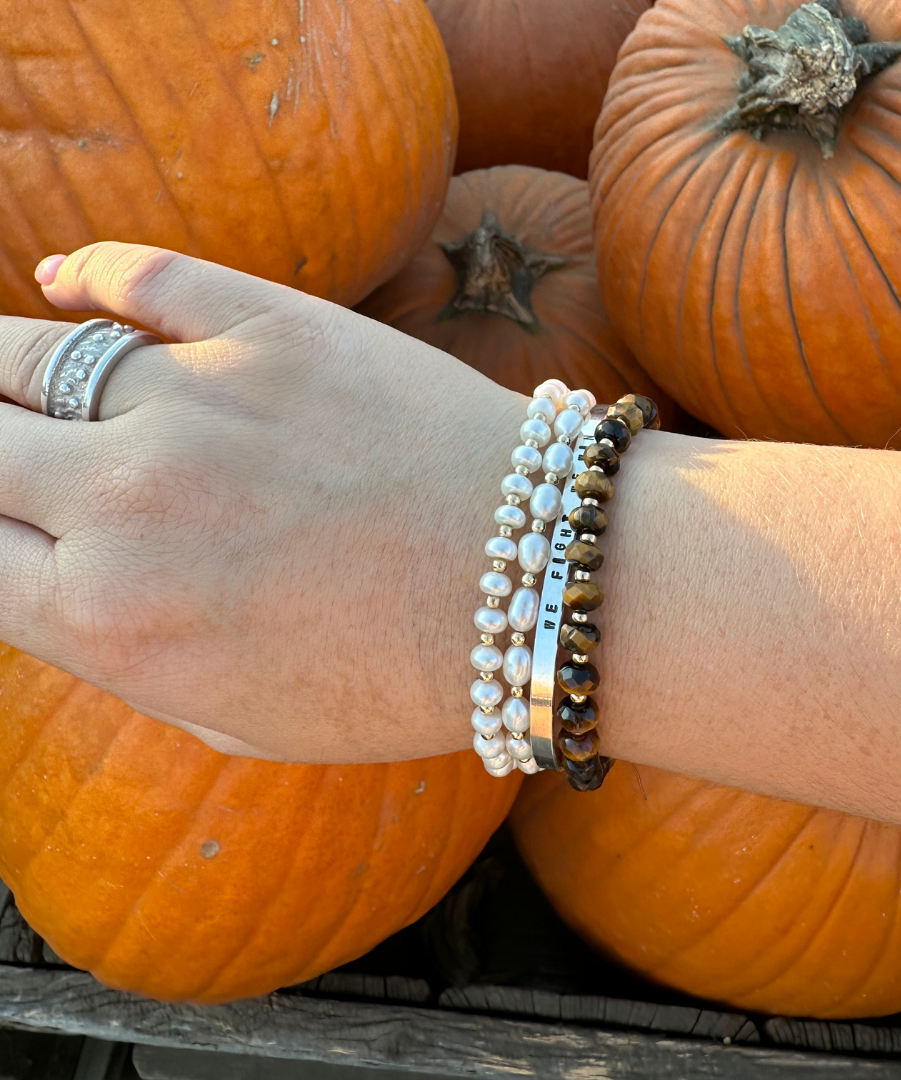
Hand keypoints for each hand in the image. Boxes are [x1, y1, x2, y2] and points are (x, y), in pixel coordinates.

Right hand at [0, 243, 520, 761]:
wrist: (541, 583)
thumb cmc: (403, 674)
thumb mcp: (246, 716)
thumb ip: (129, 657)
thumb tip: (59, 589)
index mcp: (112, 623)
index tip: (5, 512)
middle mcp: (128, 506)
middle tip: (7, 448)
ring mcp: (197, 401)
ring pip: (29, 355)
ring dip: (5, 366)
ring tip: (13, 374)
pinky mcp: (273, 328)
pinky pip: (141, 277)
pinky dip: (88, 276)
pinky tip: (65, 284)